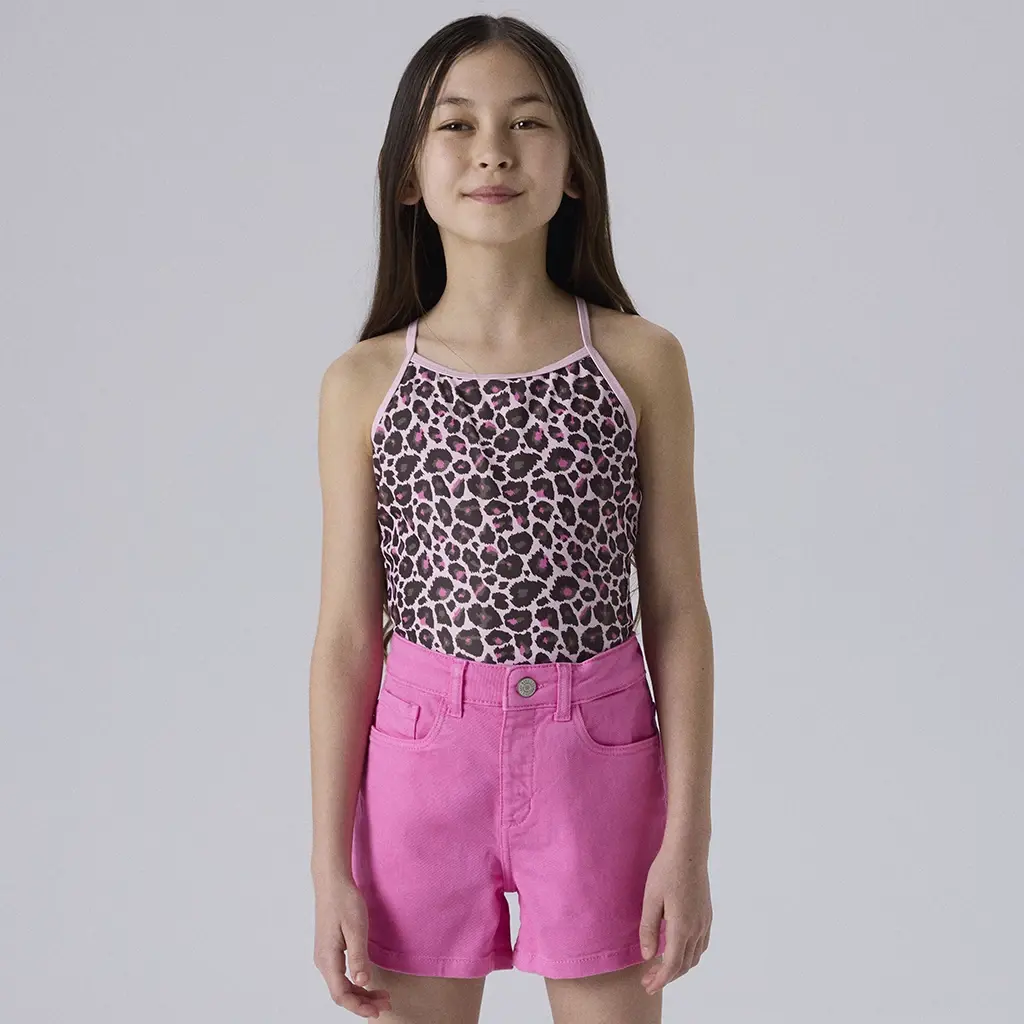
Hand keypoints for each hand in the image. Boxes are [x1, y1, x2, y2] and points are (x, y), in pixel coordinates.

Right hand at [312, 874, 391, 1017]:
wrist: (332, 882)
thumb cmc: (344, 901)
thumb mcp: (356, 928)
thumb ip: (358, 957)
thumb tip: (362, 982)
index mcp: (327, 958)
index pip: (341, 994)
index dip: (358, 1006)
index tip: (377, 1010)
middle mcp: (323, 961)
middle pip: (341, 993)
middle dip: (362, 1002)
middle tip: (386, 1003)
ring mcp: (325, 956)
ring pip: (341, 985)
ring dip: (360, 993)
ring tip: (381, 995)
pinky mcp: (330, 950)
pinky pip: (341, 974)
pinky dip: (355, 982)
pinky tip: (367, 981)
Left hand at [637, 841, 711, 994]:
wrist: (689, 850)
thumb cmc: (666, 870)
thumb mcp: (650, 899)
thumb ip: (649, 929)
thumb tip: (648, 956)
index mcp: (682, 927)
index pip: (672, 964)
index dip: (660, 979)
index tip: (648, 986)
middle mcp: (697, 928)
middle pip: (684, 964)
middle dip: (667, 976)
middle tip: (649, 980)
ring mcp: (705, 921)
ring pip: (695, 956)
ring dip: (679, 967)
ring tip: (661, 968)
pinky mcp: (707, 914)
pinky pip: (701, 944)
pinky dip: (689, 955)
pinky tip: (678, 950)